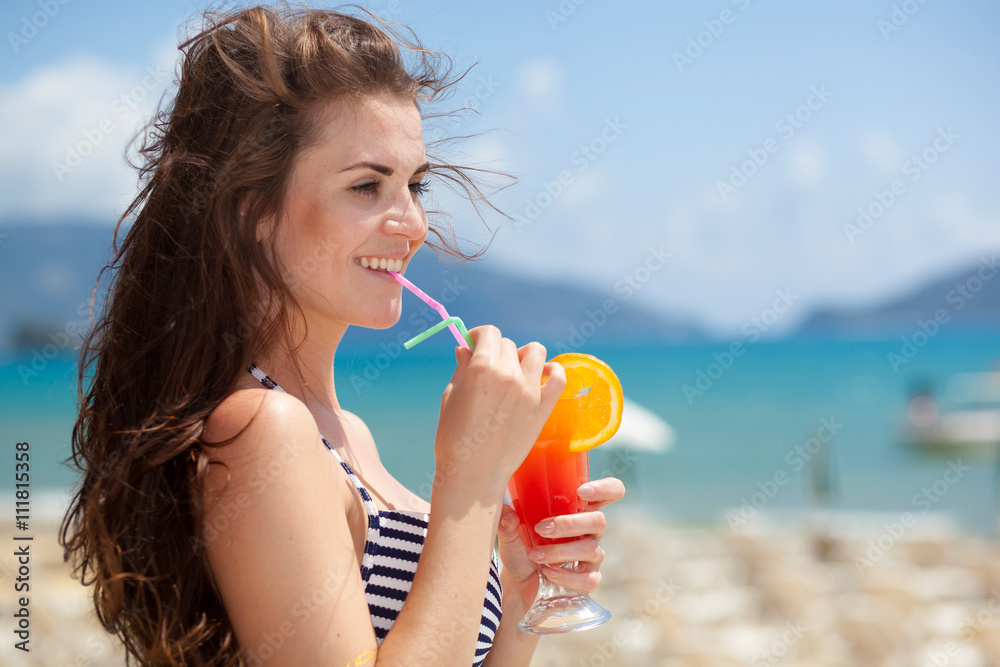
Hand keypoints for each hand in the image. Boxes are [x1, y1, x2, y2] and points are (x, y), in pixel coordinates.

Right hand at [433, 328, 565, 497]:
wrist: (473, 475)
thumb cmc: (454, 438)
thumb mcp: (450, 397)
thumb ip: (462, 368)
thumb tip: (465, 349)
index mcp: (482, 369)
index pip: (489, 333)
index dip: (480, 336)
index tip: (475, 345)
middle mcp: (509, 375)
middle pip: (508, 344)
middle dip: (496, 351)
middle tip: (489, 368)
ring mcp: (530, 391)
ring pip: (535, 351)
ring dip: (523, 355)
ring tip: (515, 370)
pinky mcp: (543, 408)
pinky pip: (558, 377)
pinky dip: (552, 371)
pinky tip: (541, 376)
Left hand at [496, 477, 625, 604]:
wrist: (518, 584)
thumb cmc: (521, 549)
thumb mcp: (510, 534)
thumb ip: (507, 522)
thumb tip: (508, 513)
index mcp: (579, 510)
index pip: (610, 492)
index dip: (604, 488)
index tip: (581, 491)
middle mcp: (591, 531)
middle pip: (598, 521)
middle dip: (569, 524)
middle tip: (541, 528)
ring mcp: (593, 555)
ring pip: (591, 549)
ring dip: (561, 551)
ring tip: (535, 555)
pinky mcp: (590, 579)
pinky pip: (589, 578)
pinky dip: (567, 576)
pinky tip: (549, 573)